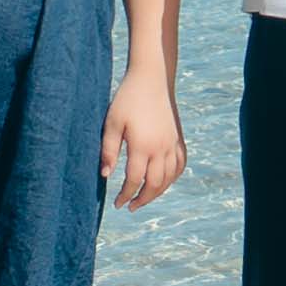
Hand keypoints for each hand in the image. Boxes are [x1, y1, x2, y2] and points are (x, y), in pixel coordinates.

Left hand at [102, 78, 185, 207]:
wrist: (152, 78)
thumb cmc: (127, 99)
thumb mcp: (112, 123)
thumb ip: (109, 150)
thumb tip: (105, 176)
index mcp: (143, 146)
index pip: (134, 180)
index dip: (125, 195)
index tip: (117, 203)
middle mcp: (161, 148)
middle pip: (154, 185)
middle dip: (142, 199)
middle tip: (130, 206)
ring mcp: (173, 144)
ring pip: (169, 178)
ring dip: (157, 192)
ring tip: (143, 198)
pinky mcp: (179, 138)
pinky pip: (180, 166)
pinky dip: (172, 178)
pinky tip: (163, 181)